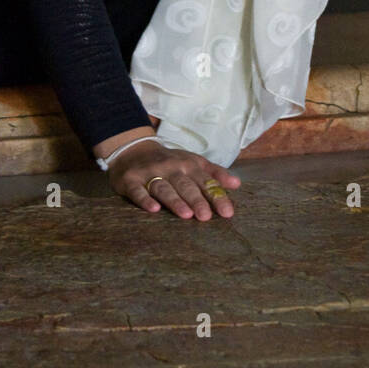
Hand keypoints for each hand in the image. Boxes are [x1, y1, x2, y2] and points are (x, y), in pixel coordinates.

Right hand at [107, 138, 240, 220]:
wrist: (133, 150)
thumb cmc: (170, 162)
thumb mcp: (193, 162)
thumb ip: (214, 174)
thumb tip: (237, 184)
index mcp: (188, 165)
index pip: (205, 182)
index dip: (216, 197)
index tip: (227, 212)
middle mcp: (171, 168)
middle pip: (185, 186)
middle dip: (196, 200)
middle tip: (206, 217)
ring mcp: (150, 174)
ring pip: (164, 188)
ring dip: (175, 200)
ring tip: (186, 214)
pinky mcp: (131, 181)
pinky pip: (138, 191)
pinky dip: (145, 199)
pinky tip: (153, 209)